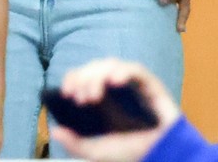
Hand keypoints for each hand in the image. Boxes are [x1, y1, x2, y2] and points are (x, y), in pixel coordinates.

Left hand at [50, 58, 179, 161]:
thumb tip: (56, 131)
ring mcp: (131, 83)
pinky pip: (136, 70)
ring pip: (110, 64)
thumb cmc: (131, 152)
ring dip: (98, 75)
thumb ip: (76, 143)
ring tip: (95, 96)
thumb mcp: (98, 151)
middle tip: (80, 99)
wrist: (162, 157)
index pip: (82, 75)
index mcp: (101, 96)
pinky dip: (123, 71)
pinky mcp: (149, 84)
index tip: (65, 92)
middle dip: (84, 79)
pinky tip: (115, 82)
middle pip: (94, 68)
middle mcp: (114, 86)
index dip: (73, 78)